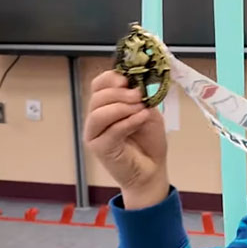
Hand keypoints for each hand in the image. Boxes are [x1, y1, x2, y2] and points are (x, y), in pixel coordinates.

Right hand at [83, 70, 168, 208]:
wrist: (152, 169)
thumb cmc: (149, 141)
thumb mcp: (149, 112)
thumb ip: (141, 99)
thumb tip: (137, 85)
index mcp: (106, 105)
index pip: (98, 85)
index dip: (111, 78)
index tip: (129, 79)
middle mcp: (96, 118)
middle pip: (97, 97)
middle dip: (119, 93)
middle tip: (139, 95)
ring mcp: (95, 134)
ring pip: (99, 113)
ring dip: (122, 106)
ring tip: (141, 108)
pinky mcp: (100, 148)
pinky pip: (110, 130)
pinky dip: (128, 121)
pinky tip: (142, 117)